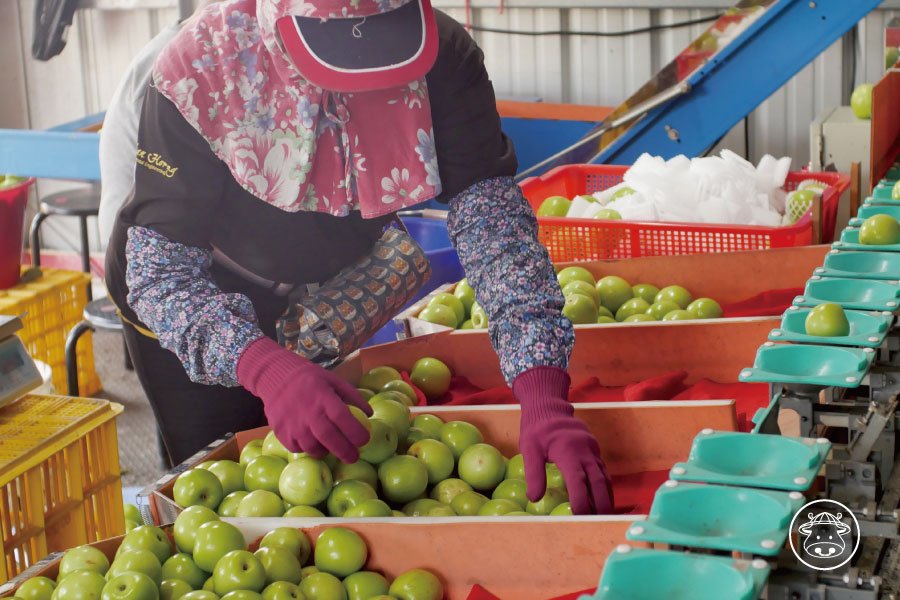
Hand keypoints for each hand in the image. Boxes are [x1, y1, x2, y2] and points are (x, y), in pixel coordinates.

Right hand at [237, 336, 371, 462]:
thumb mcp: (334, 381)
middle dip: (345, 451)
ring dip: (327, 451)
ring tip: (333, 448)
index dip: (355, 432)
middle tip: (354, 457)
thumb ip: (352, 396)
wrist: (276, 377)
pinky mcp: (281, 433)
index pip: (342, 418)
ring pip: (314, 448)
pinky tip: (314, 442)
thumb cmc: (310, 380)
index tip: (364, 440)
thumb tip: (369, 414)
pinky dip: (308, 449)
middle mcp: (308, 413)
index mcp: (323, 397)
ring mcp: (293, 425)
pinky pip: (298, 448)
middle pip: (330, 438)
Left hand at [513, 367, 613, 514]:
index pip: (578, 480)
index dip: (581, 499)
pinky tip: (603, 501)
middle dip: (601, 504)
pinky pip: (603, 472)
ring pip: (604, 478)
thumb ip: (533, 473)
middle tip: (599, 523)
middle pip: (598, 481)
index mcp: (569, 450)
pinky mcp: (594, 452)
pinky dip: (604, 488)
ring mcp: (592, 451)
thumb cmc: (537, 428)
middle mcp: (585, 451)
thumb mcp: (529, 448)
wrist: (550, 407)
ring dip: (606, 498)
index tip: (580, 516)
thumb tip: (534, 498)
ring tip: (604, 517)